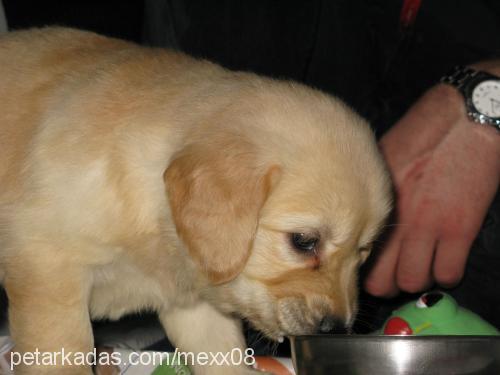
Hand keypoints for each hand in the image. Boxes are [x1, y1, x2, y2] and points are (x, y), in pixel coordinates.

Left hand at [364, 77, 499, 296]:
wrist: (462, 120)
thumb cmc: (420, 133)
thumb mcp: (380, 160)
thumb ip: (373, 192)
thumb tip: (364, 211)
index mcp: (374, 202)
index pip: (359, 253)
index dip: (365, 267)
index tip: (372, 267)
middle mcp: (396, 221)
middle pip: (383, 279)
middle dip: (388, 284)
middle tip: (395, 277)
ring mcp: (429, 227)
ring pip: (414, 282)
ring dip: (419, 280)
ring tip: (424, 266)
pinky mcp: (460, 229)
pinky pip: (449, 274)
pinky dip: (447, 275)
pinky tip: (447, 260)